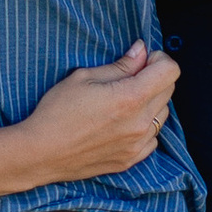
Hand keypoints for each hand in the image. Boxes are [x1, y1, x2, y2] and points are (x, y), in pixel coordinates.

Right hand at [13, 40, 179, 181]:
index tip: (143, 61)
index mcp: (130, 98)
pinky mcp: (131, 160)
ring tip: (124, 102)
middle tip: (130, 77)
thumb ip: (120, 65)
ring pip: (162, 115)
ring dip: (151, 103)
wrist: (40, 154)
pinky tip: (122, 123)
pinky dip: (144, 127)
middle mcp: (140, 123)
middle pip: (169, 91)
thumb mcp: (84, 78)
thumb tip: (142, 51)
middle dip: (155, 78)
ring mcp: (137, 144)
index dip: (159, 60)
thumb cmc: (56, 112)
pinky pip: (152, 138)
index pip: (170, 71)